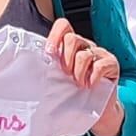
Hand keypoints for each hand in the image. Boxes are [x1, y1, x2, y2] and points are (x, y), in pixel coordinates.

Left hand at [45, 18, 124, 135]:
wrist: (95, 110)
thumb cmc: (74, 93)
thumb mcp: (57, 78)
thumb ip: (48, 67)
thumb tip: (24, 66)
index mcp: (70, 46)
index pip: (64, 26)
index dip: (55, 36)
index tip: (49, 54)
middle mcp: (85, 46)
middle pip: (72, 38)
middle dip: (65, 59)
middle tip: (66, 74)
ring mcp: (100, 54)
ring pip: (84, 54)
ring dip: (78, 73)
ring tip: (78, 84)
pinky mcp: (112, 64)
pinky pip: (100, 65)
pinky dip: (92, 78)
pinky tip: (90, 86)